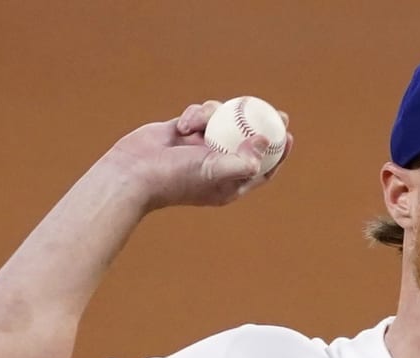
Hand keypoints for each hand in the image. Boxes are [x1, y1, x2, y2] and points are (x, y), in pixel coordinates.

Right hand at [106, 100, 293, 210]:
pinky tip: (182, 126)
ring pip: (223, 122)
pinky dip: (194, 114)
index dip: (278, 153)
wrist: (132, 173)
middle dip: (260, 125)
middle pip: (247, 141)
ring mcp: (200, 148)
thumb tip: (266, 141)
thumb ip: (243, 160)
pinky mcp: (184, 132)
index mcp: (229, 184)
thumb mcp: (213, 170)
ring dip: (215, 115)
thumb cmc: (174, 179)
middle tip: (275, 110)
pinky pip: (200, 114)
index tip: (287, 135)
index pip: (262, 169)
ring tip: (200, 123)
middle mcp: (217, 165)